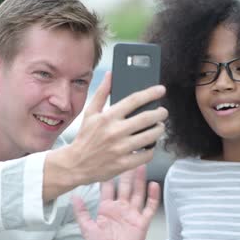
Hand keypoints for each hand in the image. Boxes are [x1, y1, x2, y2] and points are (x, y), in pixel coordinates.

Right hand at [50, 71, 167, 187]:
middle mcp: (115, 132)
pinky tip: (149, 145)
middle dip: (160, 113)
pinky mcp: (124, 163)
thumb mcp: (90, 113)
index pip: (134, 100)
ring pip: (150, 136)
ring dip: (159, 130)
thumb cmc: (85, 137)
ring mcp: (120, 148)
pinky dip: (151, 149)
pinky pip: (146, 154)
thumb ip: (101, 93)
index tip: (161, 90)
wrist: (76, 164)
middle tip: (163, 112)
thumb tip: (110, 75)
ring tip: (158, 127)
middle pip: (147, 118)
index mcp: (107, 117)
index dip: (150, 93)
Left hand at [72, 165, 160, 239]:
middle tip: (128, 155)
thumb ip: (82, 213)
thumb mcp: (87, 229)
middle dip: (126, 171)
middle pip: (125, 186)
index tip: (107, 159)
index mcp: (106, 209)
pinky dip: (152, 196)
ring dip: (140, 179)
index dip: (108, 174)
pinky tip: (154, 185)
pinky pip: (148, 207)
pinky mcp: (142, 223)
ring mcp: (132, 214)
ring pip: (137, 192)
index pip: (108, 187)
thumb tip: (73, 197)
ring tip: (142, 164)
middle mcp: (120, 208)